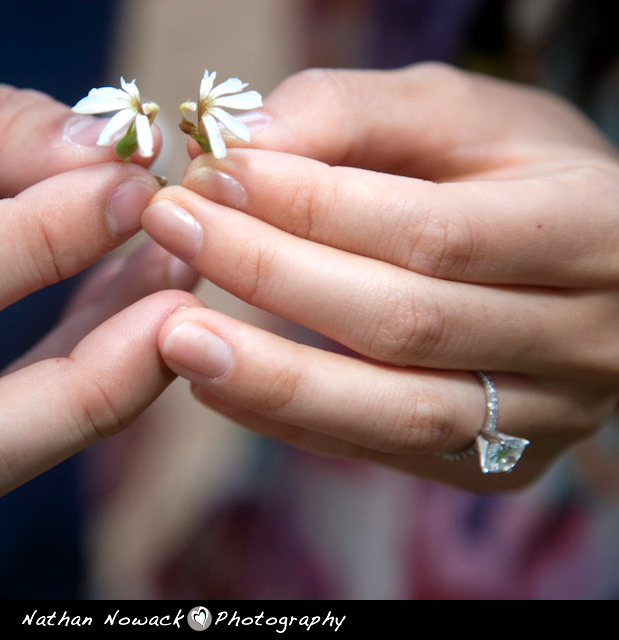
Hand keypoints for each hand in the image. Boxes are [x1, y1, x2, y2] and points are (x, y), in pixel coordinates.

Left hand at [143, 63, 618, 488]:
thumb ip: (353, 113)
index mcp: (592, 230)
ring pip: (397, 413)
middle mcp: (586, 339)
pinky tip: (217, 386)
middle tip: (173, 232)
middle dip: (272, 276)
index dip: (311, 205)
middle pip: (406, 325)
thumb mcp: (457, 112)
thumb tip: (245, 144)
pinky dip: (292, 422)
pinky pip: (382, 451)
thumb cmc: (517, 169)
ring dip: (273, 378)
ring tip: (175, 338)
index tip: (212, 175)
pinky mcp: (499, 463)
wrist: (591, 260)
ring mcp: (547, 417)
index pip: (431, 232)